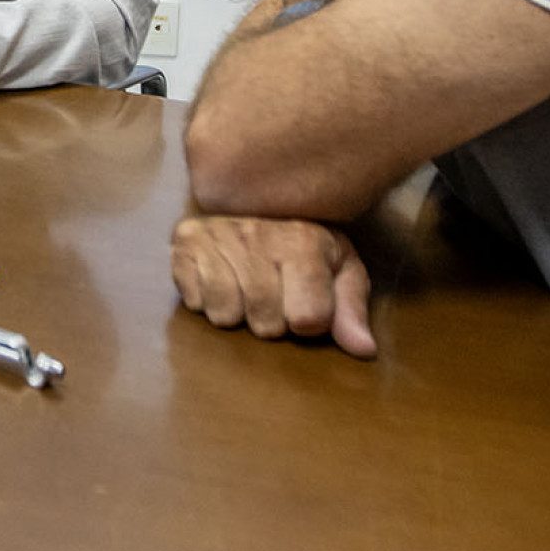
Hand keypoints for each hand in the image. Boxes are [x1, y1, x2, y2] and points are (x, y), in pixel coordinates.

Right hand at [170, 214, 375, 358]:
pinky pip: (194, 301)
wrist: (254, 200)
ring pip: (226, 314)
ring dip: (237, 313)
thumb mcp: (339, 271)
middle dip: (271, 321)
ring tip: (245, 290)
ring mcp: (217, 234)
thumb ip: (351, 310)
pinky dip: (205, 301)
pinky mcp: (185, 239)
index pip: (308, 319)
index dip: (308, 323)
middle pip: (265, 322)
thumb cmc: (303, 248)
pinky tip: (218, 279)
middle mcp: (259, 234)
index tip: (306, 304)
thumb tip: (364, 350)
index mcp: (304, 241)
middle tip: (273, 298)